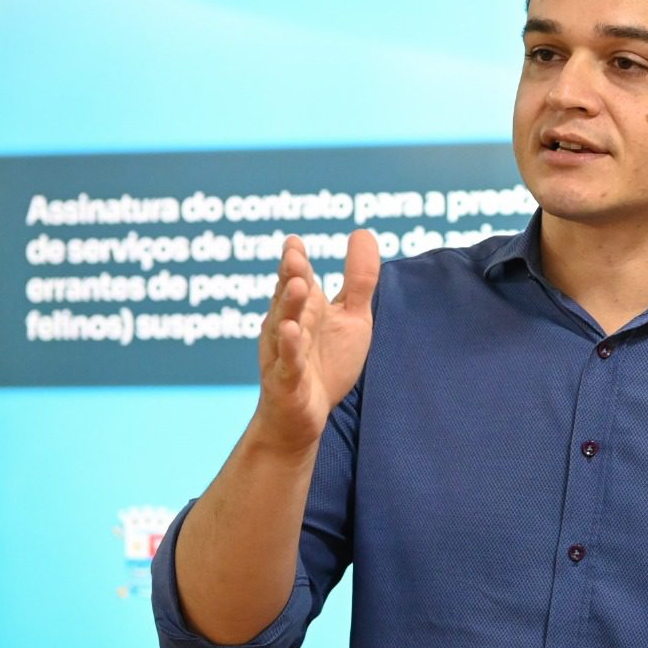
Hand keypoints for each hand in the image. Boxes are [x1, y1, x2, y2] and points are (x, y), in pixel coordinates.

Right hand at [253, 229, 379, 452]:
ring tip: (298, 284)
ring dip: (289, 304)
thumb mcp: (350, 317)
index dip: (295, 259)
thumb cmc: (326, 362)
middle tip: (294, 255)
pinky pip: (287, 362)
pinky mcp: (287, 380)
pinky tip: (290, 332)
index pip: (297, 277)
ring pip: (284, 324)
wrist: (305, 416)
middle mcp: (288, 324)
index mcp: (304, 307)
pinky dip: (289, 348)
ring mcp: (284, 352)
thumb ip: (358, 279)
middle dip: (290, 274)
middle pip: (288, 295)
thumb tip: (363, 231)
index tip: (294, 241)